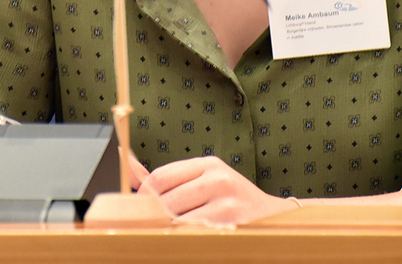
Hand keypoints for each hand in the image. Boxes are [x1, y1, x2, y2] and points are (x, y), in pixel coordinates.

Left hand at [135, 155, 295, 223]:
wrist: (273, 220)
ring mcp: (225, 203)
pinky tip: (195, 235)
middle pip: (165, 199)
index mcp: (209, 165)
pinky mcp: (229, 224)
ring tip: (183, 228)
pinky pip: (192, 233)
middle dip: (159, 214)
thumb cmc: (233, 200)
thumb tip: (127, 165)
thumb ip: (171, 178)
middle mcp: (218, 179)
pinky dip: (187, 236)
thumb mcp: (206, 180)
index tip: (145, 206)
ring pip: (176, 219)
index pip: (161, 176)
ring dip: (172, 227)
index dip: (147, 194)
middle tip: (163, 222)